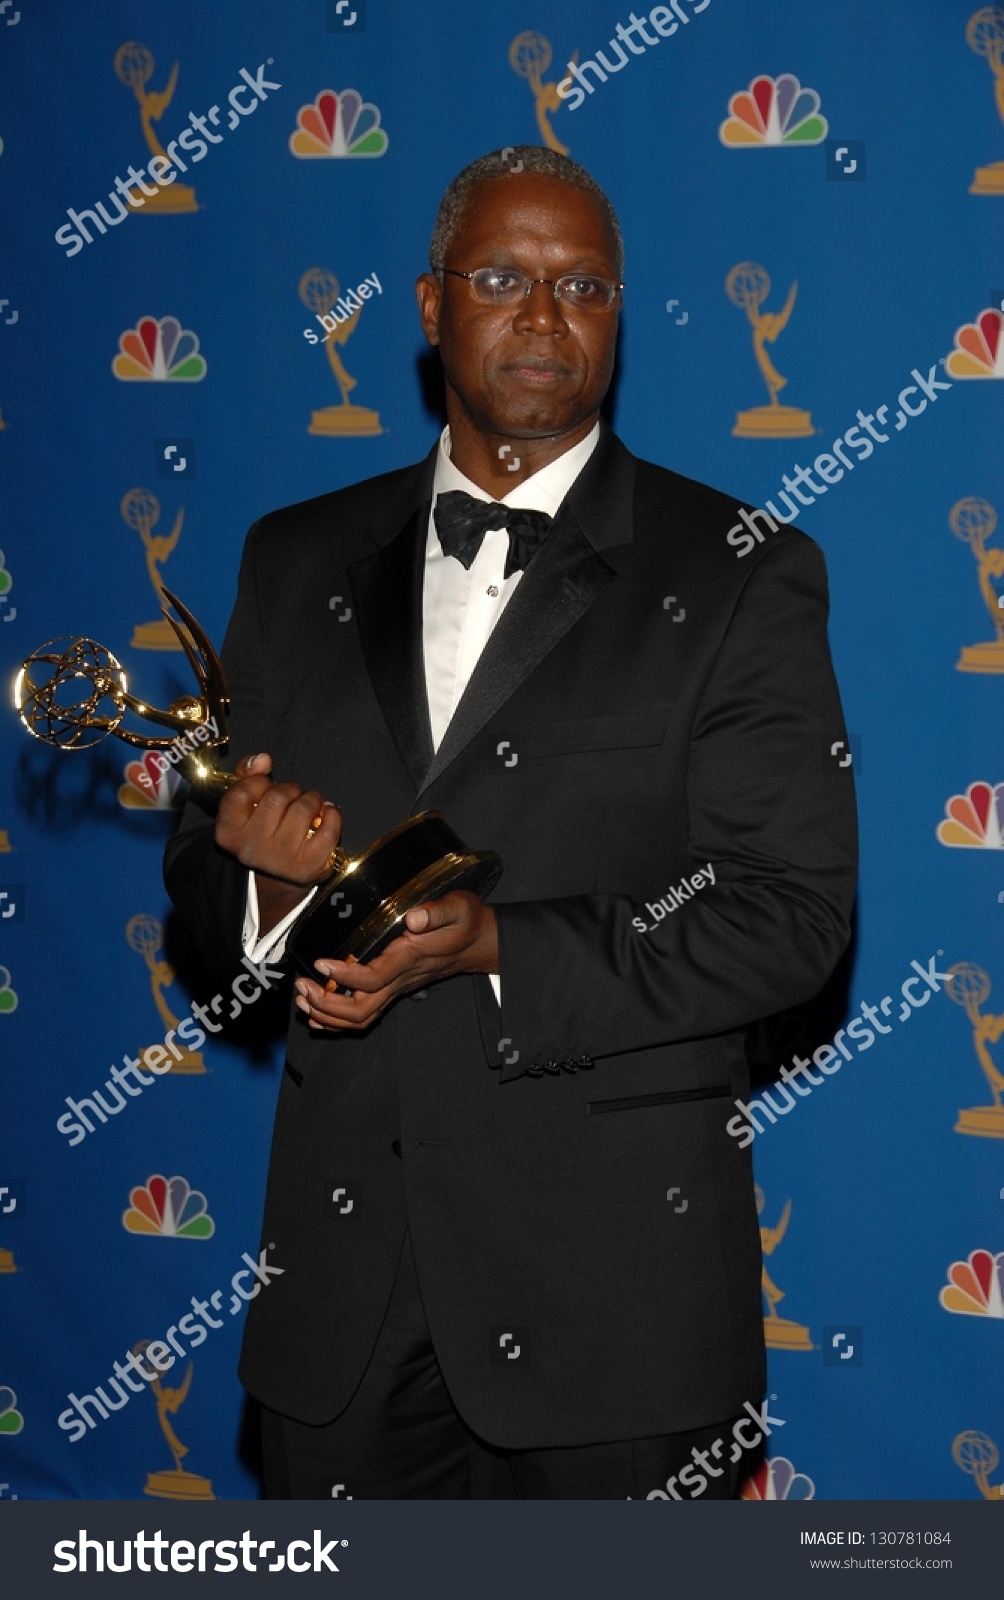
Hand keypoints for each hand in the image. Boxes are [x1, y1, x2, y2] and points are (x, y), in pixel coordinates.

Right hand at [215, 753, 342, 931]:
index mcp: (228, 833)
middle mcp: (251, 849)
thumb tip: (262, 759)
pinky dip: (333, 815)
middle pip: (278, 797)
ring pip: (303, 808)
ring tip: (310, 806)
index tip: (265, 788)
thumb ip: (247, 774)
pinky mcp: (309, 866)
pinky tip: (326, 815)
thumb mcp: (245, 804)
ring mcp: (280, 860)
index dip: (259, 782)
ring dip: (312, 799)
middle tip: (293, 796)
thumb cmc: (263, 829)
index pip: (242, 791)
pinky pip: (328, 829)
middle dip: (291, 789)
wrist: (280, 875)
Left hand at [293, 891, 498, 1031]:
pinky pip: (365, 1016)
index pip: (375, 978)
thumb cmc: (465, 921)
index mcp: (410, 958)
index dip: (346, 976)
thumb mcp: (457, 907)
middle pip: (361, 1010)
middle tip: (302, 985)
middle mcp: (401, 980)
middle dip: (327, 1004)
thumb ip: (436, 911)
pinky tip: (317, 1014)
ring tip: (302, 998)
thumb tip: (413, 917)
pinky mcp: (393, 989)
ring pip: (361, 1018)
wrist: (478, 942)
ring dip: (328, 1015)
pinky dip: (337, 1021)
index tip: (320, 963)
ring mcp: (396, 989)